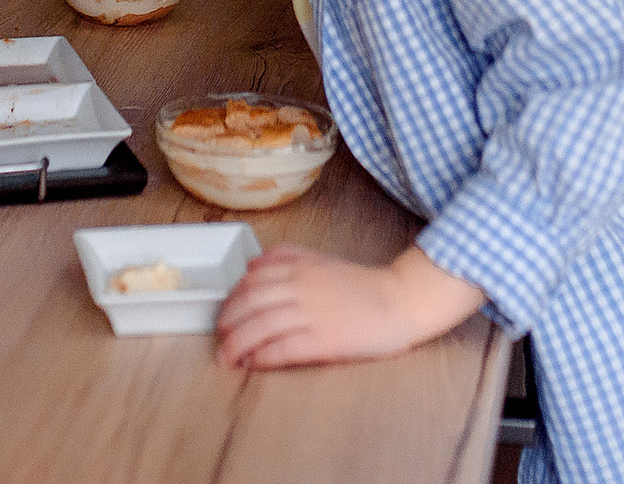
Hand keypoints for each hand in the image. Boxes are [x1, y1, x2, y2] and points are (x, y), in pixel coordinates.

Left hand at [215, 245, 483, 369]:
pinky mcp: (325, 339)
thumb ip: (289, 258)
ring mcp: (313, 313)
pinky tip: (253, 364)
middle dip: (228, 323)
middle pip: (250, 302)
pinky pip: (284, 348)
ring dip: (238, 344)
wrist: (402, 300)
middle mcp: (302, 287)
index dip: (232, 298)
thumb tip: (252, 265)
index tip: (225, 314)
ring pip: (261, 326)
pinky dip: (263, 357)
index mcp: (301, 266)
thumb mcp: (323, 261)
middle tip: (221, 340)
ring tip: (227, 359)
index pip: (252, 279)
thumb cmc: (364, 285)